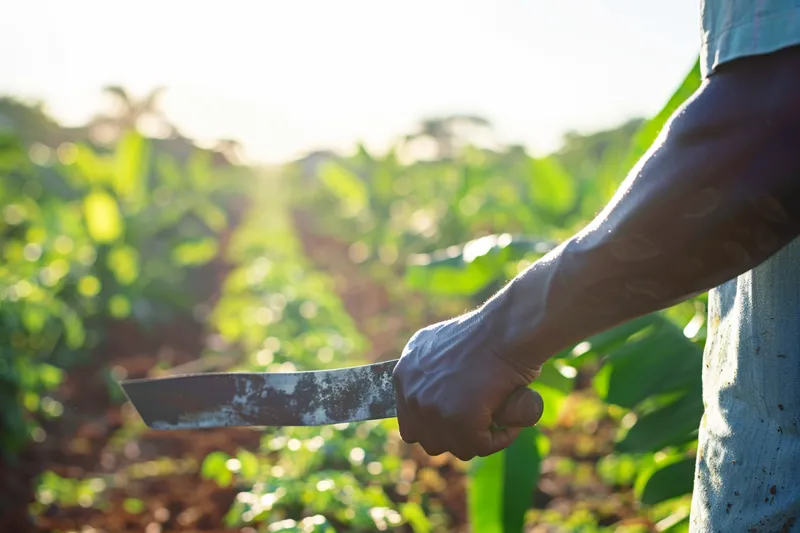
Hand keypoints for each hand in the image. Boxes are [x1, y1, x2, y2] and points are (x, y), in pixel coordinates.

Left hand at [392, 308, 543, 460]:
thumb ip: (424, 369)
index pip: (410, 424)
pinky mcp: (459, 421)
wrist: (505, 329)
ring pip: (456, 447)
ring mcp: (433, 410)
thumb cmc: (483, 333)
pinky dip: (500, 437)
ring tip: (495, 417)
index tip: (459, 419)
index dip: (437, 426)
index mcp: (403, 376)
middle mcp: (412, 394)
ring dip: (478, 438)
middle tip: (480, 420)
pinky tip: (509, 420)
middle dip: (456, 435)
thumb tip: (428, 392)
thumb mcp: (436, 342)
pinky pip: (481, 446)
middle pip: (429, 441)